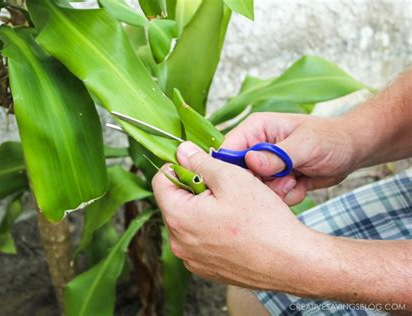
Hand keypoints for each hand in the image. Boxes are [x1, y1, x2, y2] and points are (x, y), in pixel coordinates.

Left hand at [152, 142, 317, 288]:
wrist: (291, 262)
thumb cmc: (263, 220)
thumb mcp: (231, 178)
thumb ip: (201, 161)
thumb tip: (182, 151)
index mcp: (178, 217)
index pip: (160, 181)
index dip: (179, 166)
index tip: (200, 164)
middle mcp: (178, 243)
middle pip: (174, 202)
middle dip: (193, 189)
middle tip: (223, 186)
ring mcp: (191, 259)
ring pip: (188, 222)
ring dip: (202, 210)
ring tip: (232, 207)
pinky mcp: (206, 269)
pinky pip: (200, 241)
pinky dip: (211, 230)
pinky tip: (235, 227)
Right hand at [223, 113, 357, 204]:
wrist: (351, 151)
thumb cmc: (331, 139)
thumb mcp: (305, 145)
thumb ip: (277, 155)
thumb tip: (249, 162)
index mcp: (256, 129)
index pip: (228, 150)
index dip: (232, 169)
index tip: (251, 182)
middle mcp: (256, 147)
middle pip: (239, 175)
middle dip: (262, 184)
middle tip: (285, 180)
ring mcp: (265, 165)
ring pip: (256, 190)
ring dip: (277, 191)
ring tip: (296, 179)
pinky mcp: (275, 180)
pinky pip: (271, 197)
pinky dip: (288, 195)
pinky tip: (301, 183)